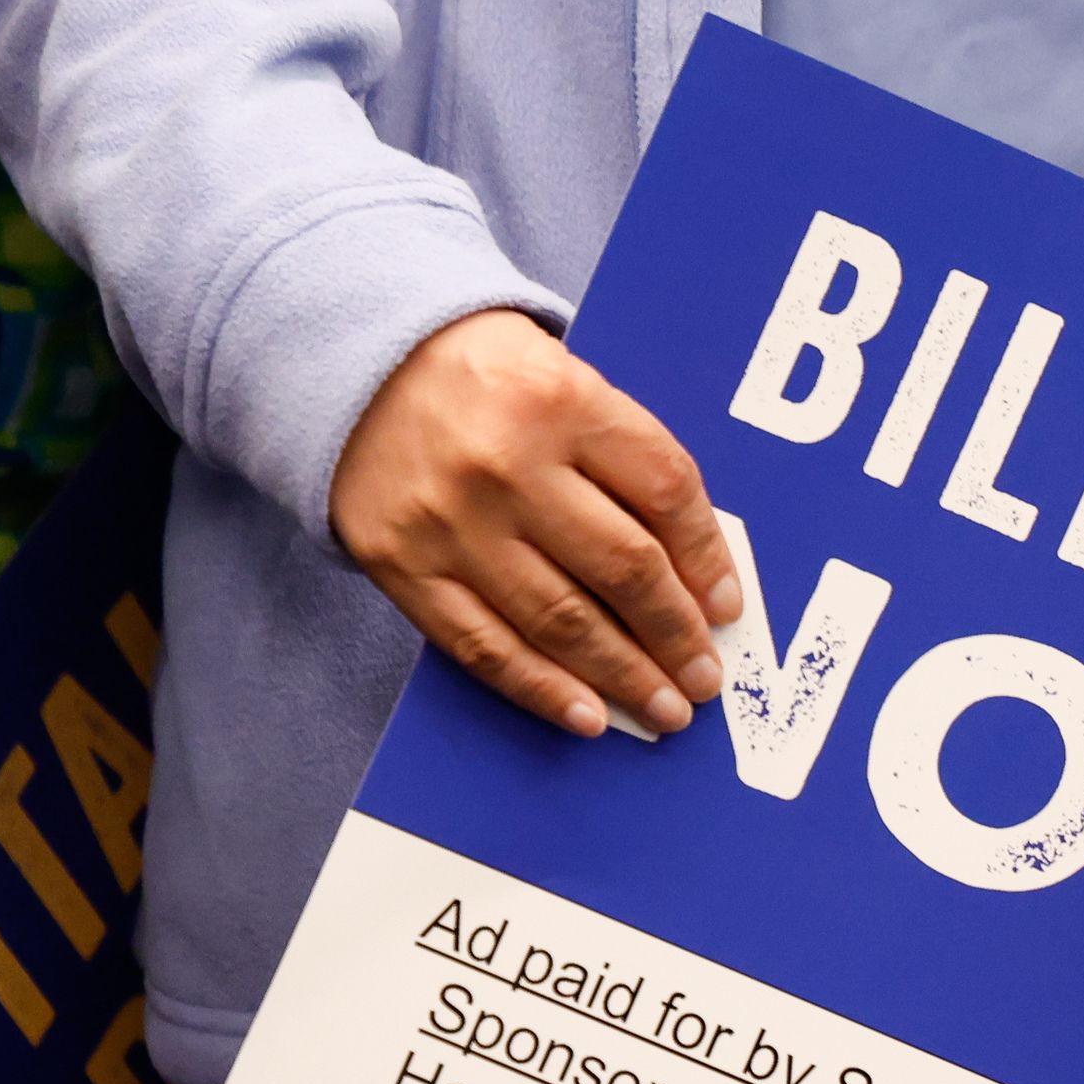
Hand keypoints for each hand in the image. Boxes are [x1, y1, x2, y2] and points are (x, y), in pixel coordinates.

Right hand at [330, 309, 743, 739]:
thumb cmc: (482, 379)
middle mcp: (507, 464)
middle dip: (675, 634)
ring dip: (623, 676)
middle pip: (622, 566)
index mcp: (561, 400)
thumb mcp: (563, 379)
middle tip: (705, 678)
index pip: (664, 492)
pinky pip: (484, 646)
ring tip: (664, 709)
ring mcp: (452, 523)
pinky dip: (542, 689)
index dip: (708, 560)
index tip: (727, 608)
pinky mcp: (405, 567)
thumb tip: (692, 566)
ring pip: (561, 620)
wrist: (357, 367)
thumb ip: (621, 456)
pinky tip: (588, 716)